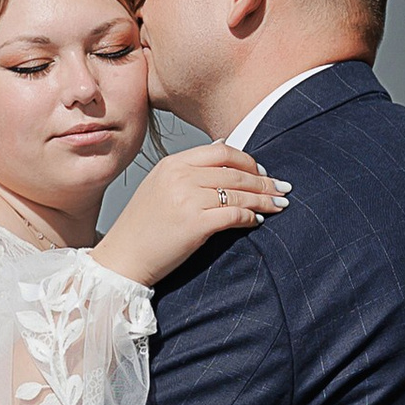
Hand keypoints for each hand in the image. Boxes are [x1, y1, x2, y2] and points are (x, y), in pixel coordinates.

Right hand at [95, 143, 289, 287]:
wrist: (122, 259)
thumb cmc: (141, 229)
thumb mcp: (158, 186)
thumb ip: (188, 168)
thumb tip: (223, 145)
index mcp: (172, 164)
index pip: (221, 151)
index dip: (247, 160)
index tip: (261, 171)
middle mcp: (180, 177)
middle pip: (235, 172)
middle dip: (263, 181)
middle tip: (281, 189)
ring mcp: (188, 199)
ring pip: (239, 193)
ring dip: (264, 199)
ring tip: (279, 205)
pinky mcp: (196, 224)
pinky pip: (234, 214)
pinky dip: (250, 217)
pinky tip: (257, 221)